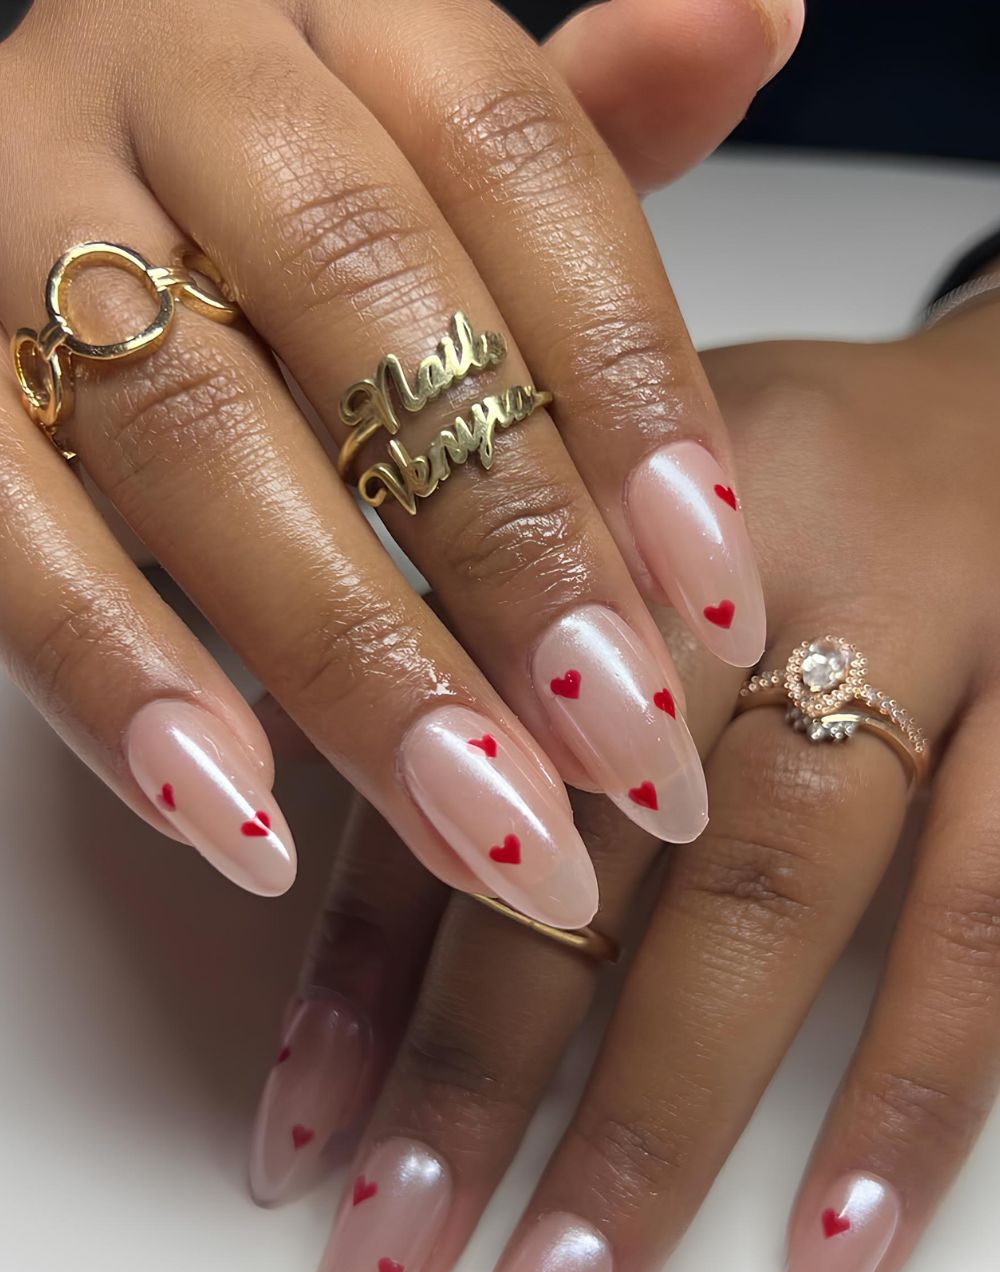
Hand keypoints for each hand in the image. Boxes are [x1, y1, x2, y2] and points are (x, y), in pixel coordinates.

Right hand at [0, 0, 799, 927]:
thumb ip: (583, 122)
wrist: (69, 188)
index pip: (519, 160)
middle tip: (626, 751)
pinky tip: (241, 817)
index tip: (721, 599)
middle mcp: (169, 77)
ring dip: (350, 654)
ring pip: (187, 429)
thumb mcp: (435, 149)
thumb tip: (756, 16)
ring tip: (484, 826)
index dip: (633, 386)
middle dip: (512, 551)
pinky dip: (118, 677)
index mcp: (336, 10)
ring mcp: (13, 211)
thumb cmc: (300, 197)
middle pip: (360, 294)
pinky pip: (4, 530)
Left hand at [250, 296, 999, 1271]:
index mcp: (604, 509)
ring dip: (658, 1127)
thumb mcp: (595, 496)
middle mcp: (754, 567)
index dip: (362, 968)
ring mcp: (928, 646)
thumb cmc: (773, 481)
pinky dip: (913, 1098)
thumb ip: (452, 636)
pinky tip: (827, 1256)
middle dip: (483, 1083)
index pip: (447, 758)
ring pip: (779, 902)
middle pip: (596, 842)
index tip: (298, 1156)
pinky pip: (993, 924)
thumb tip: (270, 796)